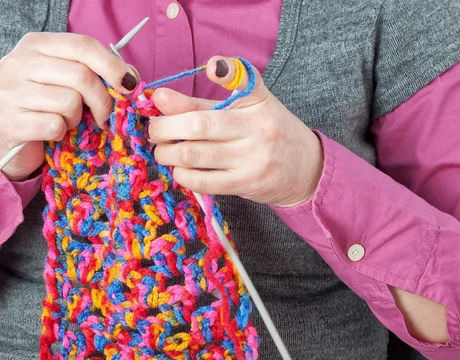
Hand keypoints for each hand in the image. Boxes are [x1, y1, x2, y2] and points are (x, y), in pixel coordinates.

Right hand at [0, 32, 139, 180]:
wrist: (11, 142)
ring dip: (77, 118)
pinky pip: (56, 125)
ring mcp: (10, 91)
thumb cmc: (46, 107)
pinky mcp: (10, 122)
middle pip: (81, 75)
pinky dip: (61, 132)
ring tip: (66, 120)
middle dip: (102, 100)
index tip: (129, 85)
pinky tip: (51, 132)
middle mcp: (17, 62)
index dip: (112, 65)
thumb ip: (97, 73)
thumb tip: (131, 77)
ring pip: (70, 102)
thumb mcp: (69, 82)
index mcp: (35, 44)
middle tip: (104, 115)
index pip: (83, 45)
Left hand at [148, 56, 323, 207]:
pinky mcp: (246, 183)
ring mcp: (252, 158)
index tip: (163, 94)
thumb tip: (160, 97)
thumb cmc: (269, 131)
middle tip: (153, 131)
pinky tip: (179, 171)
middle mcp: (256, 128)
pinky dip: (183, 176)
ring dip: (167, 154)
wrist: (305, 168)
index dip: (213, 75)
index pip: (234, 82)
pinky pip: (204, 181)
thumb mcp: (248, 108)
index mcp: (257, 102)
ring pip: (195, 155)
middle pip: (198, 125)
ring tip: (162, 151)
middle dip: (164, 128)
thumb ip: (205, 101)